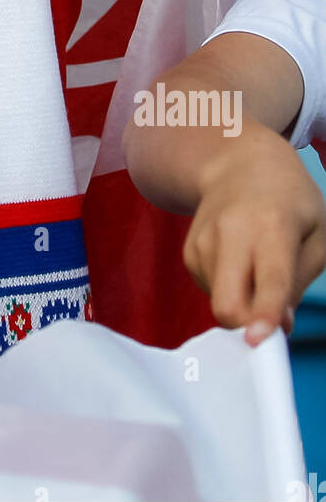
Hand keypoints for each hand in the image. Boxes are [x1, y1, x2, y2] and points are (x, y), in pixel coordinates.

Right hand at [183, 121, 325, 344]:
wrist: (239, 163)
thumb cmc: (288, 201)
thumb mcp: (317, 235)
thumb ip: (301, 282)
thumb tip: (280, 326)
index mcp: (273, 226)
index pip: (270, 278)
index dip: (264, 313)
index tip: (257, 338)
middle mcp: (232, 233)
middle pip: (227, 303)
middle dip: (246, 326)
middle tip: (268, 323)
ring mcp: (204, 242)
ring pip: (221, 303)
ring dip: (243, 301)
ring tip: (256, 264)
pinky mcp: (189, 252)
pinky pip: (211, 292)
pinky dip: (229, 288)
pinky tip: (239, 260)